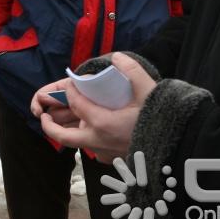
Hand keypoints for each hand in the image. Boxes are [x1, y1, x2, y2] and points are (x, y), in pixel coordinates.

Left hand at [35, 52, 157, 162]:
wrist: (176, 148)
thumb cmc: (162, 119)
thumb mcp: (149, 90)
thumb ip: (132, 70)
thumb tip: (117, 57)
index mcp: (102, 123)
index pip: (76, 104)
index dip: (69, 91)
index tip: (70, 83)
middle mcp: (98, 142)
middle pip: (64, 137)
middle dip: (49, 126)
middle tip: (42, 116)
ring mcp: (104, 154)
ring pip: (78, 144)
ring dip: (70, 133)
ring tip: (66, 122)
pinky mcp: (113, 161)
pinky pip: (93, 150)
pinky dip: (87, 140)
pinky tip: (93, 131)